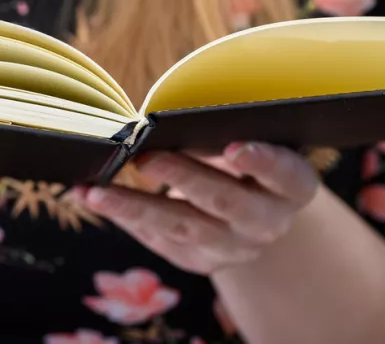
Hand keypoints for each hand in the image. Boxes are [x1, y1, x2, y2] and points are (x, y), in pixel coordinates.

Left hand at [84, 143, 318, 274]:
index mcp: (293, 186)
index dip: (263, 161)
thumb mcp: (247, 136)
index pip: (286, 175)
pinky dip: (124, 217)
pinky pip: (159, 240)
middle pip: (225, 202)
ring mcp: (234, 248)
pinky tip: (91, 196)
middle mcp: (268, 223)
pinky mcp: (199, 262)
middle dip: (183, 178)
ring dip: (135, 207)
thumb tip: (166, 121)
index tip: (233, 147)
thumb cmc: (242, 151)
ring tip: (95, 191)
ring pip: (183, 228)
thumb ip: (222, 130)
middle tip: (144, 158)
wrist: (248, 204)